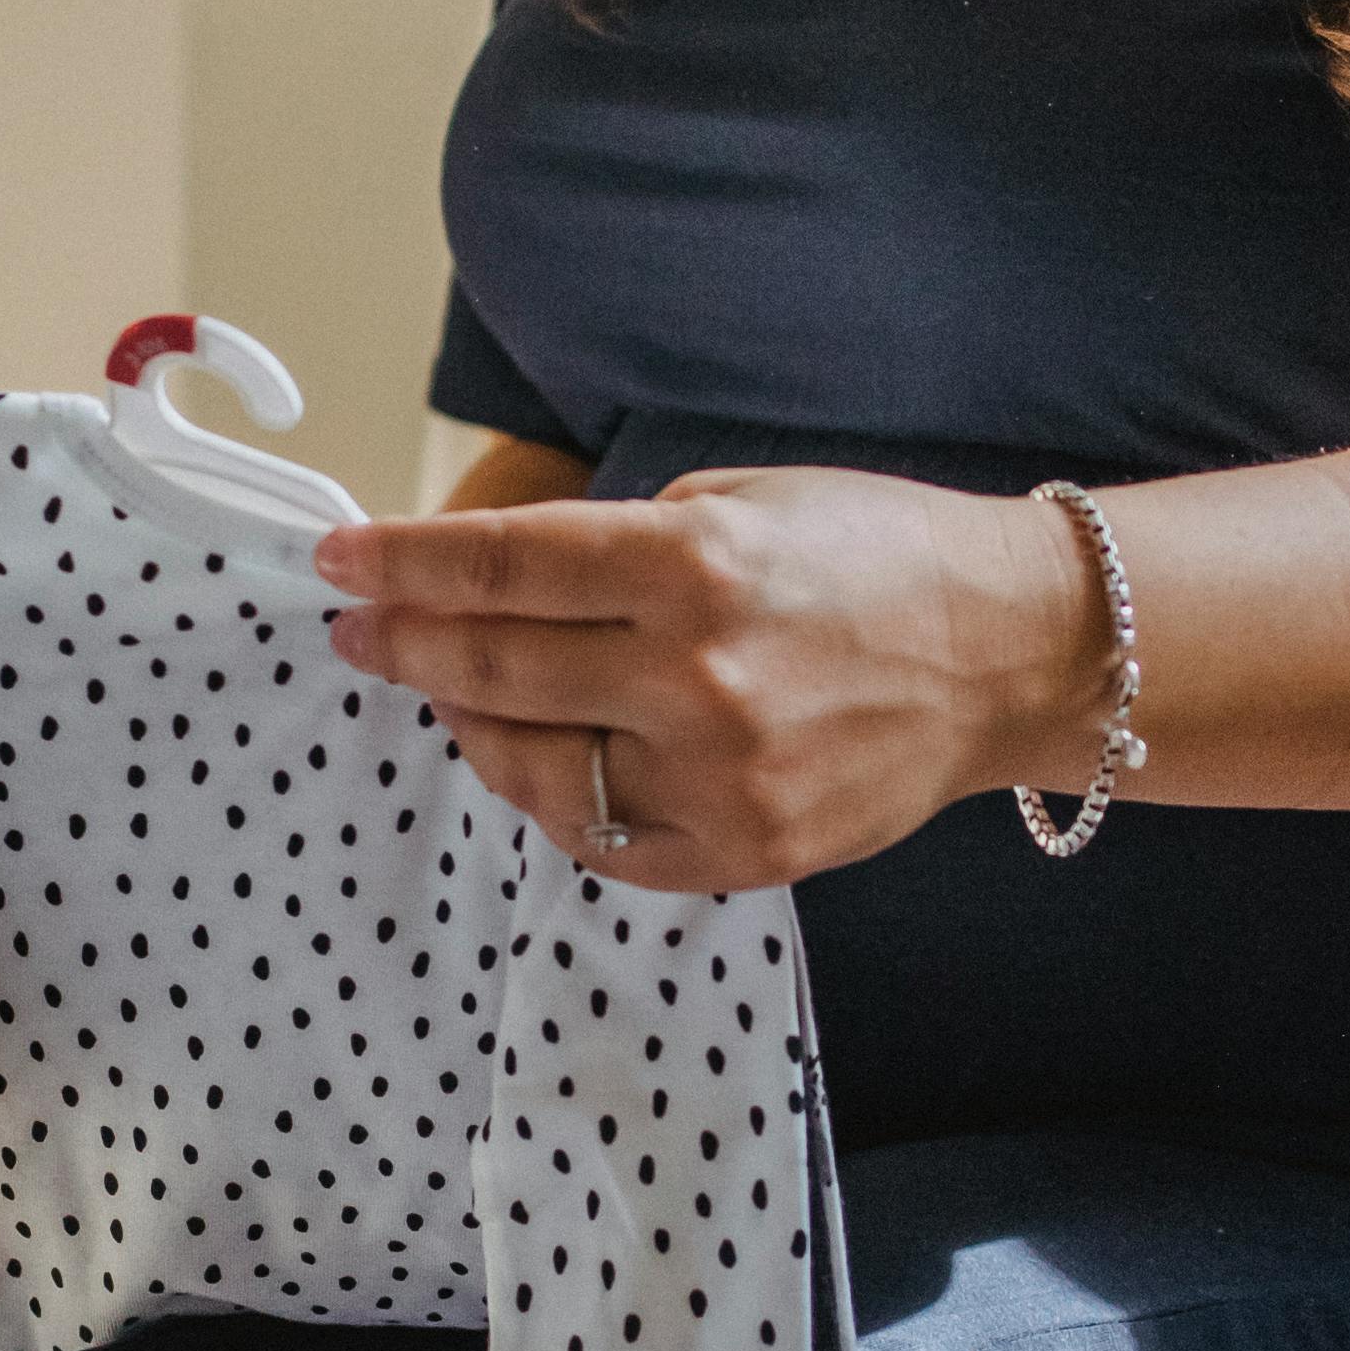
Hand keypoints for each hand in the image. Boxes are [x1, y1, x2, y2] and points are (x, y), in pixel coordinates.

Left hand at [314, 467, 1104, 892]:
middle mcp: (698, 679)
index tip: (338, 559)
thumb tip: (491, 574)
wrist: (1010, 651)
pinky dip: (553, 794)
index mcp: (694, 566)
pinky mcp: (742, 851)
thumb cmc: (874, 555)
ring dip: (470, 722)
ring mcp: (719, 779)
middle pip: (493, 667)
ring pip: (531, 766)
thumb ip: (616, 542)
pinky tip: (543, 752)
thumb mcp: (740, 500)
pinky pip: (599, 835)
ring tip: (454, 691)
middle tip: (360, 631)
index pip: (500, 566)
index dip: (400, 564)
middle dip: (405, 645)